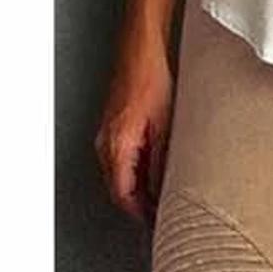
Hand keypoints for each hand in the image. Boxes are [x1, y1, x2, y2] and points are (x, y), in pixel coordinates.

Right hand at [94, 30, 172, 222]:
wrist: (144, 48)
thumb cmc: (152, 78)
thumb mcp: (166, 128)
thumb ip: (162, 164)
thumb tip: (165, 191)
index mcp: (116, 146)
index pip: (125, 196)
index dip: (143, 214)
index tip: (160, 223)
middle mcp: (106, 143)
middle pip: (121, 189)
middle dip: (142, 205)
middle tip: (166, 215)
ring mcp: (108, 134)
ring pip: (122, 176)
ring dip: (141, 189)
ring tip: (165, 196)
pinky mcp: (116, 126)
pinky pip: (123, 159)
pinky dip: (139, 171)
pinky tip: (158, 171)